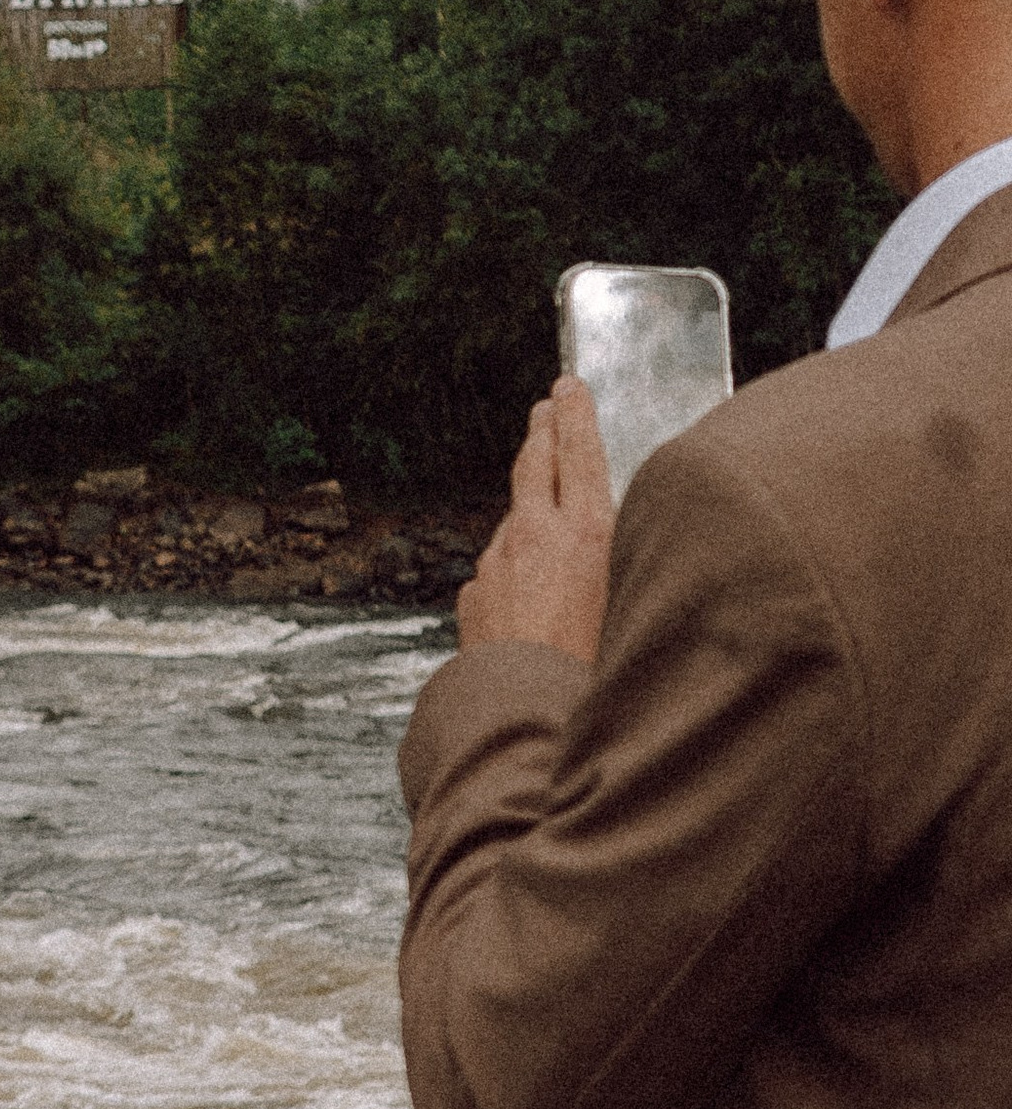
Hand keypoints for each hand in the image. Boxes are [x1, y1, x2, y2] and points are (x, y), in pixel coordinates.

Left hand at [459, 376, 615, 663]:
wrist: (527, 721)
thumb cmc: (595, 673)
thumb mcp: (633, 603)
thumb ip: (623, 561)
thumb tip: (617, 539)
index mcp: (586, 533)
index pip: (581, 454)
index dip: (575, 416)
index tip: (569, 386)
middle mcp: (534, 538)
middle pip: (535, 466)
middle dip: (541, 431)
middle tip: (545, 407)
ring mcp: (497, 566)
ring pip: (515, 522)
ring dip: (530, 512)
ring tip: (547, 515)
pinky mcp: (475, 597)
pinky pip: (499, 570)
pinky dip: (514, 570)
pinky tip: (530, 598)